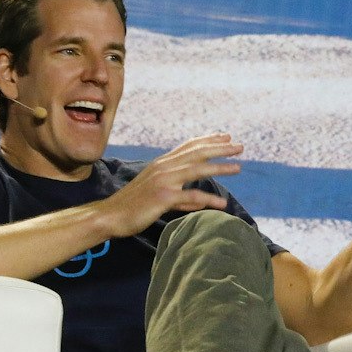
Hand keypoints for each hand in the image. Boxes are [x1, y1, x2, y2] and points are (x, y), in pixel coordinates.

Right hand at [97, 132, 241, 236]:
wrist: (111, 215)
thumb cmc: (134, 207)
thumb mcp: (159, 195)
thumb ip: (181, 197)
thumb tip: (201, 202)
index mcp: (162, 164)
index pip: (189, 146)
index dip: (208, 140)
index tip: (226, 136)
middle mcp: (164, 167)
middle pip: (197, 153)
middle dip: (220, 148)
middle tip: (240, 146)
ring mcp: (164, 181)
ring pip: (197, 169)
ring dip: (220, 167)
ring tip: (238, 167)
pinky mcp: (163, 196)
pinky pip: (191, 196)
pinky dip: (208, 199)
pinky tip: (222, 204)